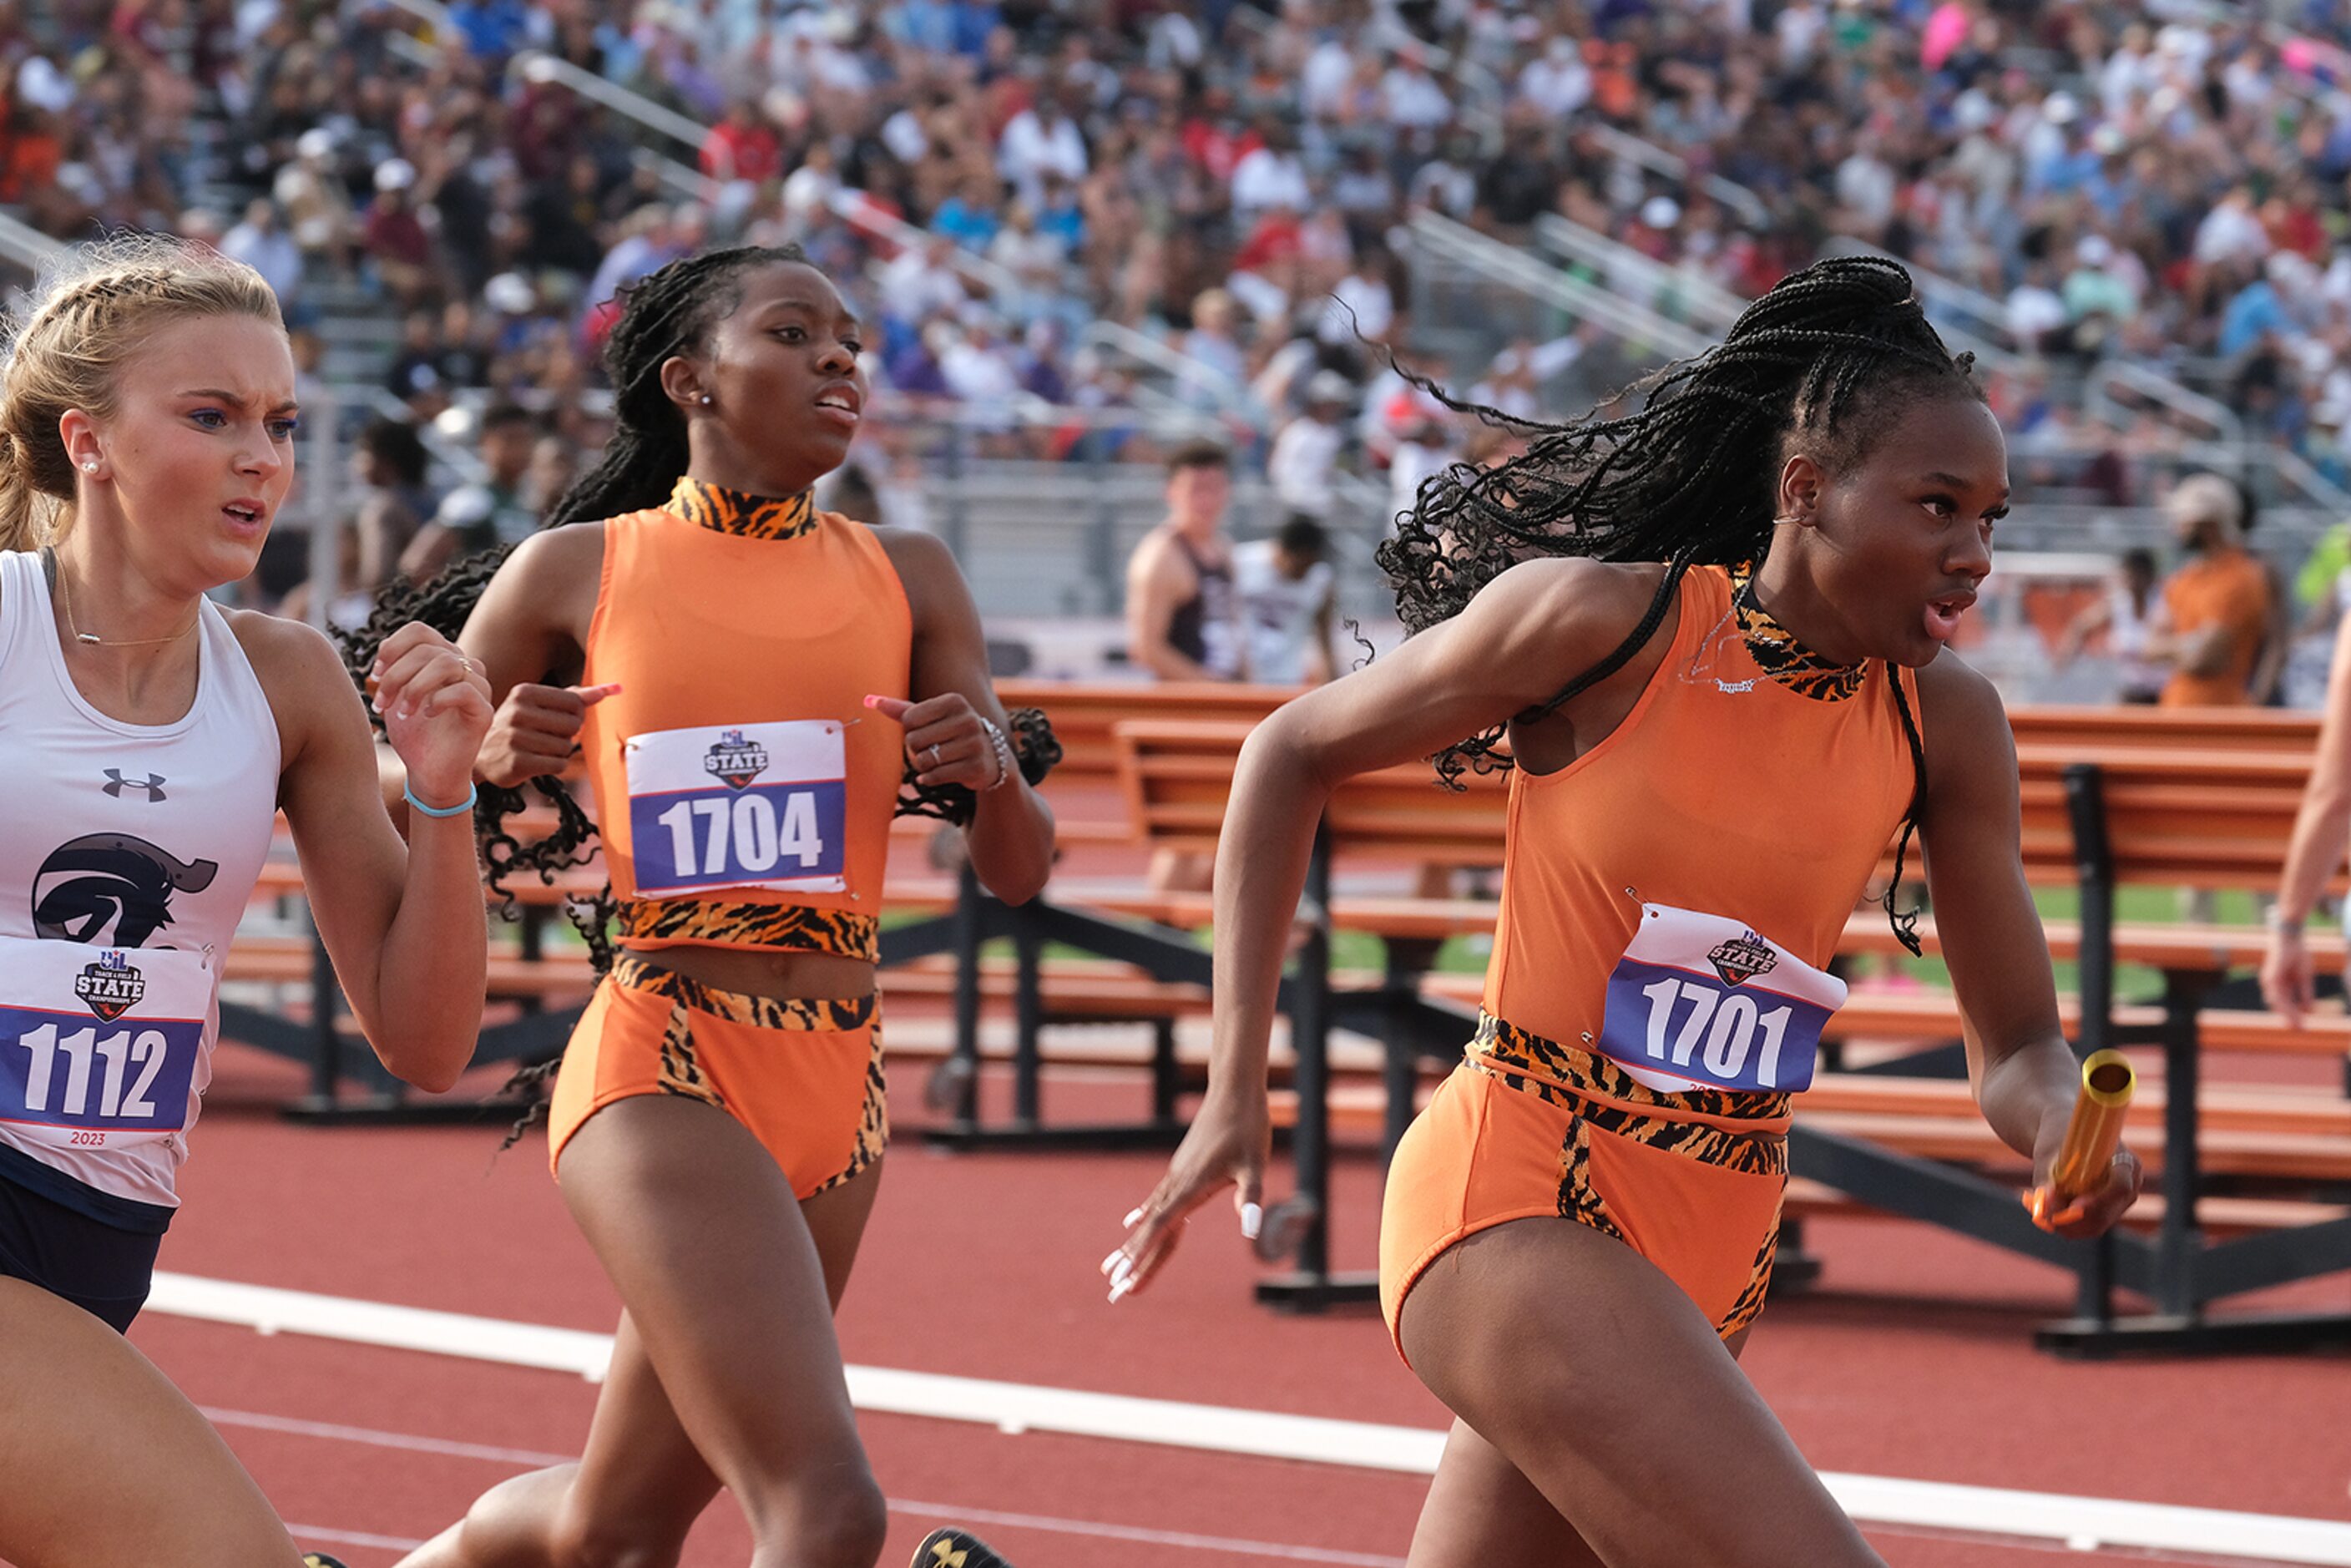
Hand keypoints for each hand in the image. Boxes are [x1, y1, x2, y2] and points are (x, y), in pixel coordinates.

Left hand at [369, 624, 492, 803]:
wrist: (430, 772)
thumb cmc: (414, 734)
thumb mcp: (396, 696)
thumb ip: (393, 669)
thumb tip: (383, 650)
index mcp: (443, 658)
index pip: (419, 632)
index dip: (392, 647)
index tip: (375, 674)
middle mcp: (464, 667)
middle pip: (427, 649)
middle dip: (396, 675)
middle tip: (381, 703)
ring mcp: (478, 688)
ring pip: (447, 664)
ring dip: (414, 688)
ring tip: (402, 713)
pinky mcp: (484, 712)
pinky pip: (464, 691)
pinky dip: (437, 700)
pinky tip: (425, 715)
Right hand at [476, 681, 620, 787]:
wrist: (481, 754)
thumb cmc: (519, 725)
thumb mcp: (540, 705)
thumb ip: (577, 696)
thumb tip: (616, 688)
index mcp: (524, 692)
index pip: (575, 702)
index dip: (576, 715)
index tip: (559, 719)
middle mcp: (517, 712)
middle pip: (573, 725)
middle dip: (567, 734)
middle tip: (546, 736)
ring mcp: (515, 738)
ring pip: (566, 747)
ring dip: (559, 752)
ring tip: (538, 749)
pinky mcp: (517, 763)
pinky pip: (558, 765)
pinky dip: (554, 765)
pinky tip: (537, 761)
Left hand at [865, 692, 1005, 790]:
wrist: (992, 757)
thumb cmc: (952, 733)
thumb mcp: (931, 717)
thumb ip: (901, 709)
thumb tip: (868, 700)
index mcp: (954, 701)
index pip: (909, 718)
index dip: (910, 730)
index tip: (926, 732)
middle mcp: (968, 719)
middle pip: (914, 740)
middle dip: (916, 750)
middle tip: (931, 750)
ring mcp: (974, 744)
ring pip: (925, 760)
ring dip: (924, 766)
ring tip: (937, 762)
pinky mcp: (976, 767)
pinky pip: (936, 776)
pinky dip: (930, 779)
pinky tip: (939, 774)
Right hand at [1101, 1088, 1269, 1301]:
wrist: (1233, 1091)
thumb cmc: (1247, 1127)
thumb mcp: (1255, 1164)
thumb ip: (1250, 1197)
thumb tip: (1251, 1230)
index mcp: (1191, 1186)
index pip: (1161, 1227)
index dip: (1142, 1253)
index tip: (1124, 1277)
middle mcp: (1176, 1183)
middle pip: (1149, 1230)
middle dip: (1131, 1262)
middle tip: (1113, 1292)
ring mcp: (1176, 1176)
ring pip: (1149, 1217)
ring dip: (1131, 1246)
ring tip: (1110, 1269)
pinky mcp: (1181, 1169)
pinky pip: (1156, 1200)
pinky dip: (1143, 1219)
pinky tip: (1130, 1225)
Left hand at [2024, 1124, 2142, 1239]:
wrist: (2062, 1133)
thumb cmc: (2057, 1136)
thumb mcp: (2048, 1154)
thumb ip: (2045, 1180)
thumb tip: (2041, 1210)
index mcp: (2125, 1162)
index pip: (2121, 1187)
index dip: (2099, 1200)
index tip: (2072, 1205)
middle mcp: (2130, 1186)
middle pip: (2106, 1214)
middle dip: (2071, 1219)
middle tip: (2040, 1215)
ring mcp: (2120, 1203)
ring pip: (2094, 1226)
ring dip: (2061, 1224)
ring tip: (2032, 1204)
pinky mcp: (2106, 1213)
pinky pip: (2086, 1227)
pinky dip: (2062, 1224)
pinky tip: (2039, 1208)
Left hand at [2260, 923, 2314, 1026]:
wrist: (2291, 938)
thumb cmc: (2297, 954)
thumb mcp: (2305, 977)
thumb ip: (2306, 993)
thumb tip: (2310, 1011)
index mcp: (2281, 986)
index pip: (2287, 1004)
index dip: (2295, 1016)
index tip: (2303, 1027)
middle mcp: (2273, 985)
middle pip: (2281, 1006)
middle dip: (2290, 1018)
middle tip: (2299, 1030)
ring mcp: (2270, 981)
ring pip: (2278, 1002)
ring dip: (2287, 1014)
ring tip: (2296, 1024)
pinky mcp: (2270, 976)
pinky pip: (2275, 993)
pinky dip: (2281, 1003)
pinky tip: (2288, 1011)